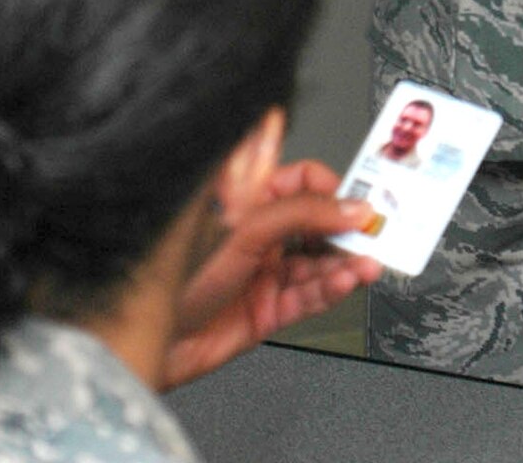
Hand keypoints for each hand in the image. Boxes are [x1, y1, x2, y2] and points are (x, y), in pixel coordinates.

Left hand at [160, 159, 381, 388]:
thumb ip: (298, 211)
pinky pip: (309, 296)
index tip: (357, 198)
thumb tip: (343, 198)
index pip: (301, 181)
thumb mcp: (243, 230)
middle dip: (346, 228)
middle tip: (375, 232)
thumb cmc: (173, 276)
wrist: (147, 340)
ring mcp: (264, 273)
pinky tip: (348, 279)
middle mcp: (258, 234)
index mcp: (246, 199)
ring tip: (368, 261)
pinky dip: (332, 288)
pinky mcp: (268, 311)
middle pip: (316, 224)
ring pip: (317, 262)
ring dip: (346, 261)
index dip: (331, 188)